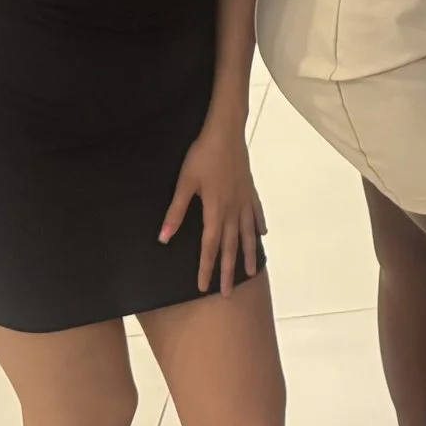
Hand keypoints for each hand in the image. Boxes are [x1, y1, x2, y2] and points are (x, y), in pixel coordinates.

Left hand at [163, 122, 264, 294]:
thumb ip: (176, 211)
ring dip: (248, 254)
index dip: (206, 268)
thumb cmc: (202, 155)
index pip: (210, 247)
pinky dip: (259, 226)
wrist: (226, 132)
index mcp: (216, 211)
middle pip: (231, 246)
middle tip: (228, 293)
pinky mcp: (249, 189)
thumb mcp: (185, 182)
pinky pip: (256, 213)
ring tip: (252, 272)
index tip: (203, 288)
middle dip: (228, 271)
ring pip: (248, 234)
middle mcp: (233, 210)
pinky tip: (262, 235)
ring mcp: (244, 200)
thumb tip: (164, 238)